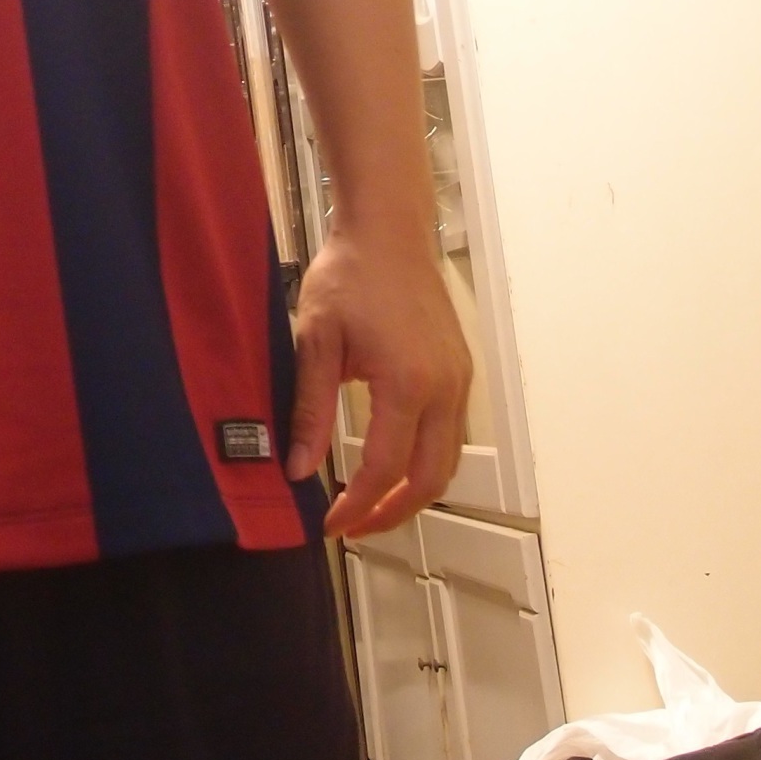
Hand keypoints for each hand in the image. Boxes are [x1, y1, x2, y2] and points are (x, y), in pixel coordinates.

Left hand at [283, 223, 471, 537]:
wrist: (389, 231)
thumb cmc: (349, 274)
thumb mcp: (316, 339)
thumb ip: (309, 408)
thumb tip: (299, 467)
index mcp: (408, 383)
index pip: (385, 468)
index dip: (357, 505)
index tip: (331, 524)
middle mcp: (445, 388)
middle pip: (429, 479)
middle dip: (392, 513)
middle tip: (354, 528)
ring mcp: (459, 379)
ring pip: (448, 462)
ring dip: (413, 492)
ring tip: (371, 505)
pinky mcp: (461, 370)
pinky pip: (453, 434)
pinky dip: (427, 462)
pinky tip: (394, 463)